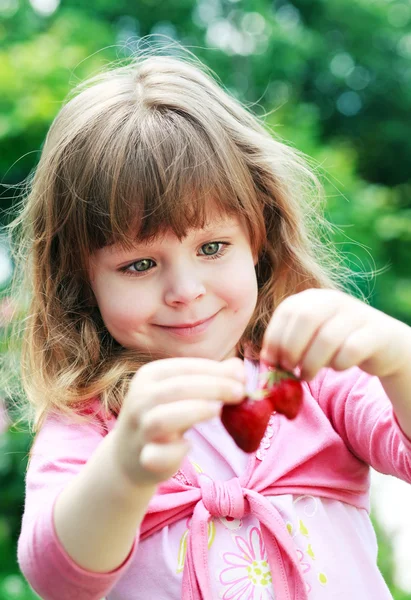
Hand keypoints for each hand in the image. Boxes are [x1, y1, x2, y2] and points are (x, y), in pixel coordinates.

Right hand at [111, 356, 245, 486]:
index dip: (215, 371)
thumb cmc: (166, 414)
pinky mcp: (143, 458)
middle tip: (240, 393)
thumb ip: (211, 378)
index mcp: (149, 375)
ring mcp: (139, 429)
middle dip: (213, 387)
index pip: (185, 367)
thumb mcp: (184, 392)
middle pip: (177, 388)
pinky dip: (176, 450)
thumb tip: (239, 368)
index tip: (242, 377)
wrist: (129, 455)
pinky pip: (158, 454)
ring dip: (194, 411)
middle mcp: (140, 398)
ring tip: (219, 411)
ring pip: (164, 418)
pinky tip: (188, 446)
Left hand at [260, 288, 410, 381]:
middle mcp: (333, 300)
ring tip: (307, 376)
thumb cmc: (335, 344)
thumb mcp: (308, 339)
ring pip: (327, 338)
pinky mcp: (375, 332)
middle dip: (291, 349)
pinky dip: (339, 364)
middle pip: (305, 320)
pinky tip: (336, 368)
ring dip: (312, 363)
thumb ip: (286, 344)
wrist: (381, 344)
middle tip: (289, 370)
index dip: (275, 338)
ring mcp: (356, 313)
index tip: (271, 362)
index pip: (286, 311)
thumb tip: (263, 360)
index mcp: (312, 298)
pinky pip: (351, 350)